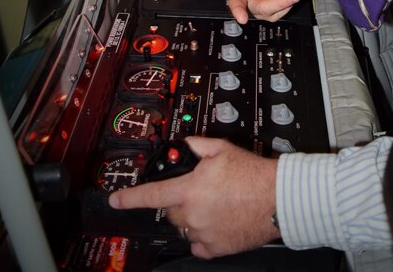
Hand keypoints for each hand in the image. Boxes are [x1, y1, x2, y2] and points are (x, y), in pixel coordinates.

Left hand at [109, 137, 279, 258]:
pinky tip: (218, 222)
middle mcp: (193, 213)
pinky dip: (204, 236)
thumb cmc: (252, 174)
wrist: (276, 197)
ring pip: (185, 227)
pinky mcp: (215, 248)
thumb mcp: (222, 149)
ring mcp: (203, 233)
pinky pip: (198, 245)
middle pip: (171, 211)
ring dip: (193, 217)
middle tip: (202, 191)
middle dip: (181, 200)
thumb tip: (187, 143)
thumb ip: (198, 145)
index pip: (152, 194)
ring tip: (215, 205)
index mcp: (190, 188)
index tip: (116, 201)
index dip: (130, 198)